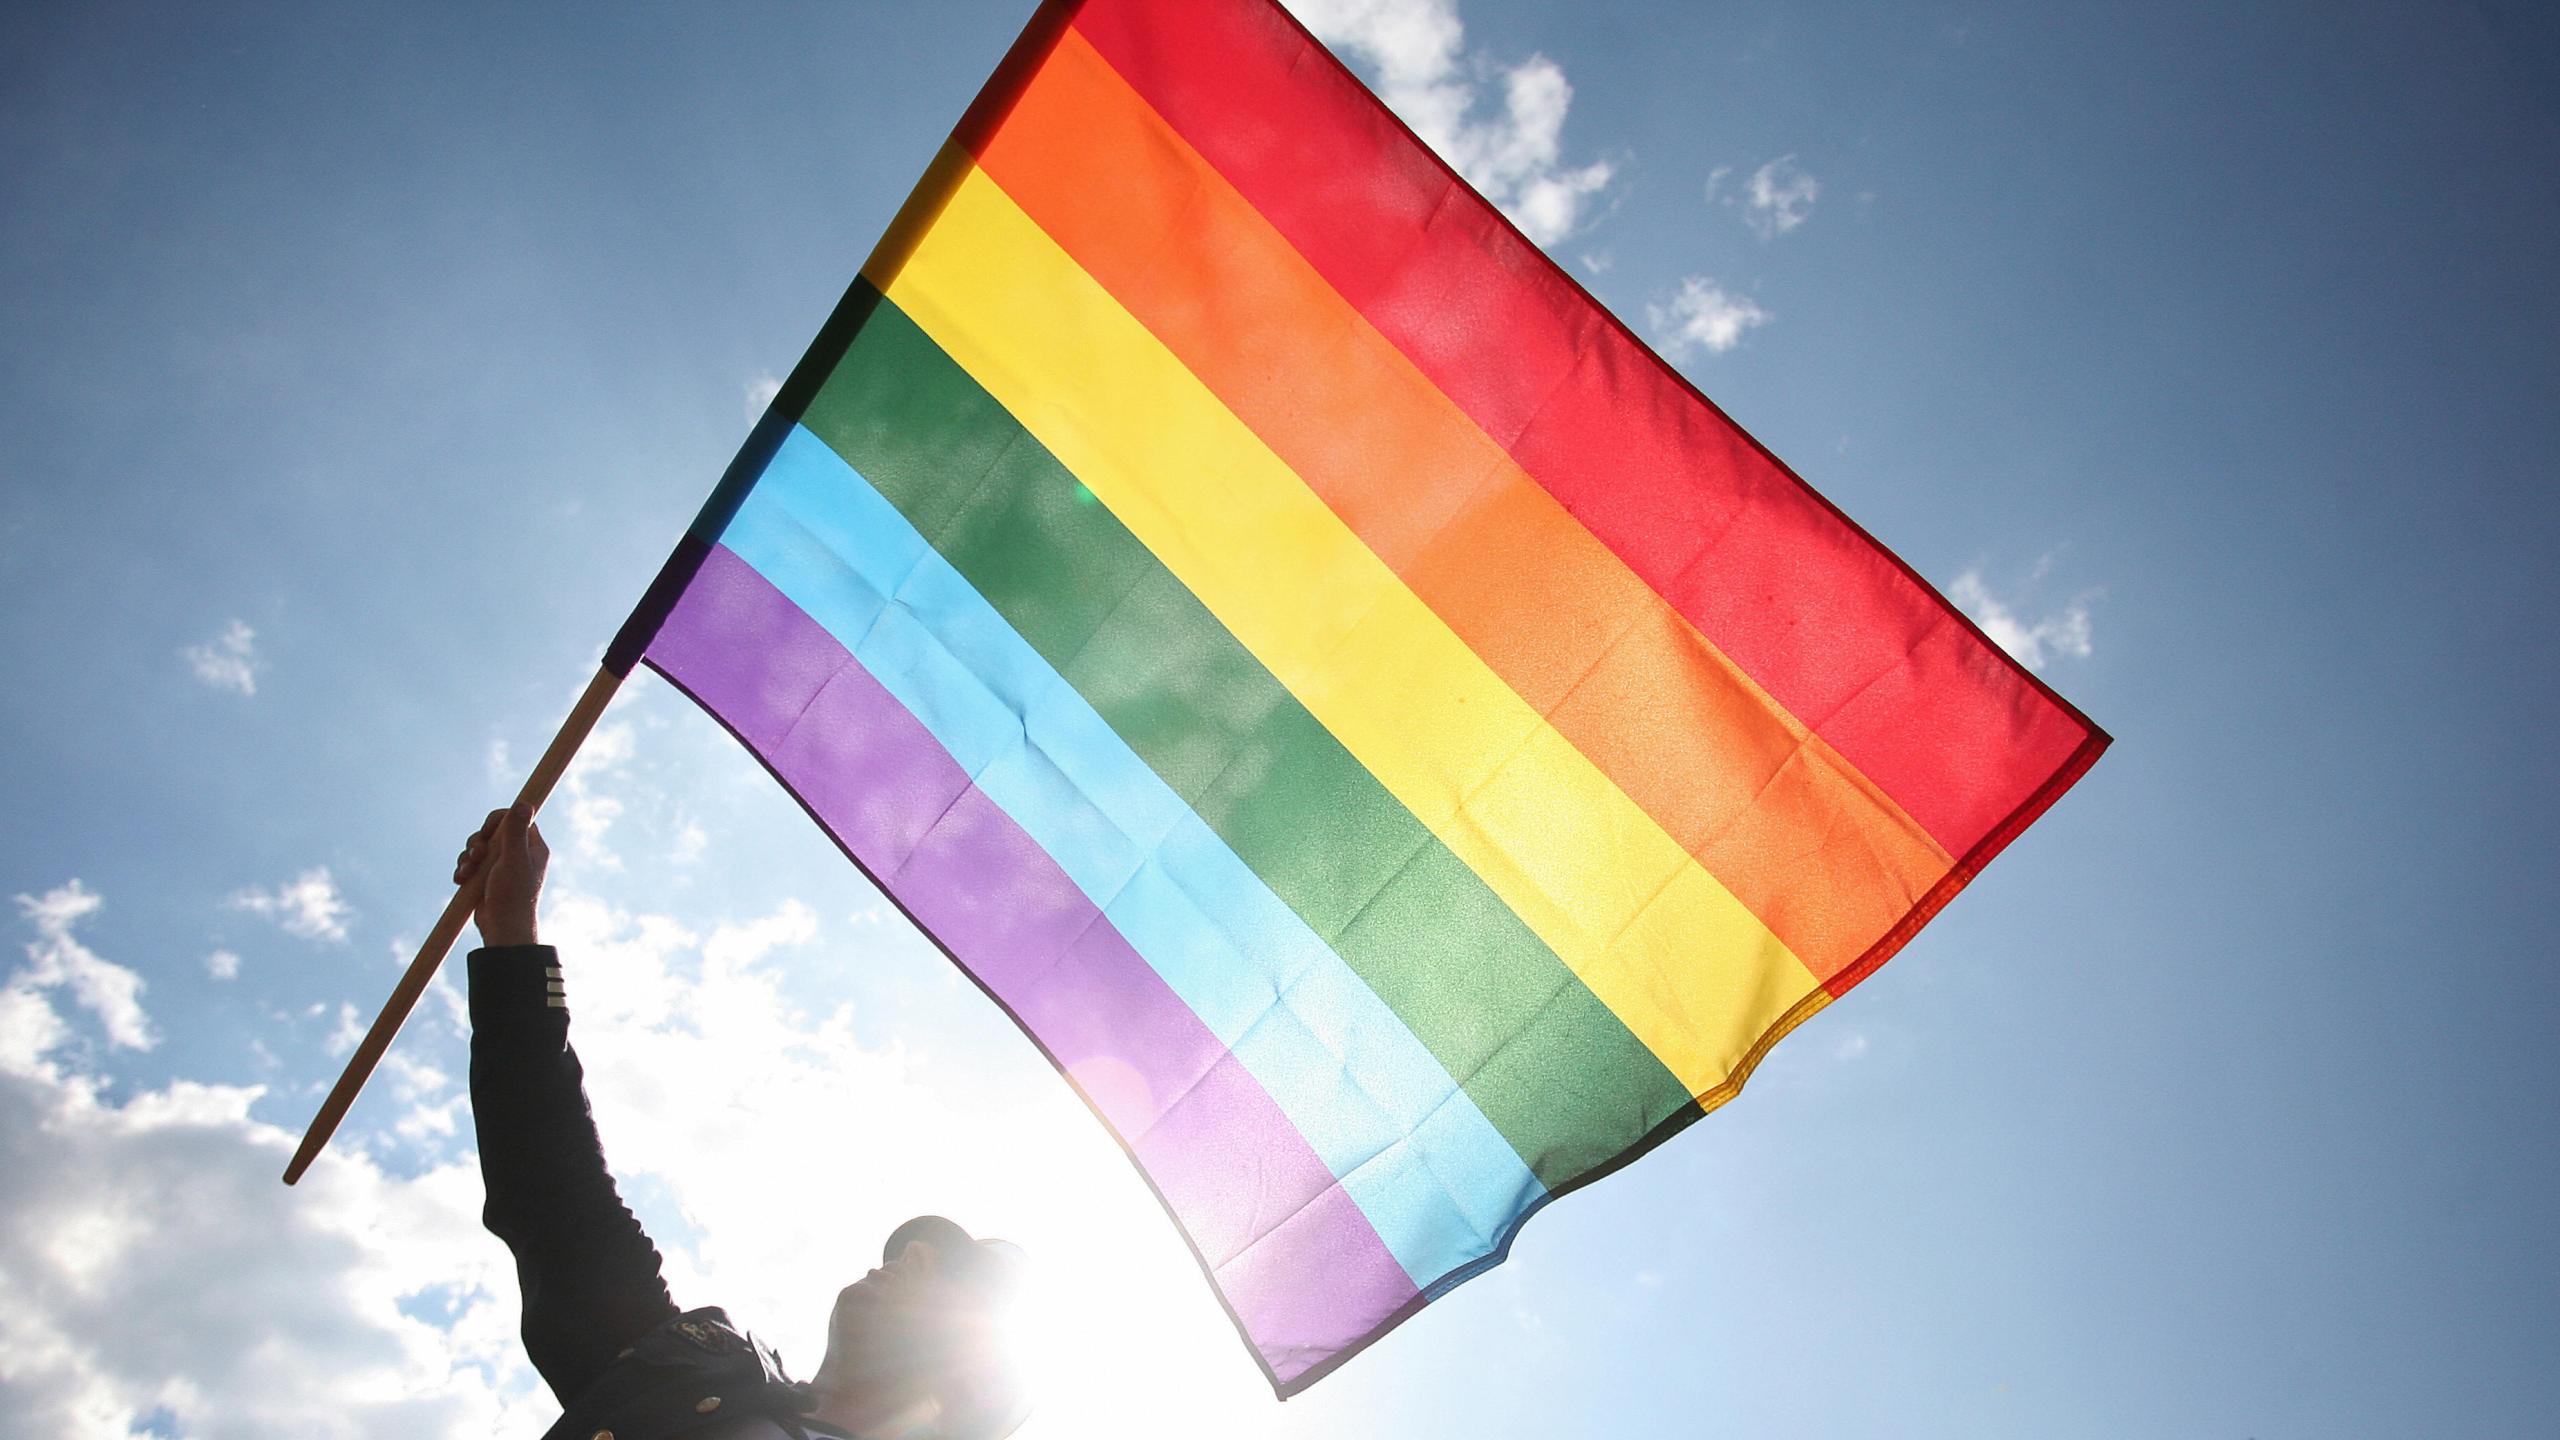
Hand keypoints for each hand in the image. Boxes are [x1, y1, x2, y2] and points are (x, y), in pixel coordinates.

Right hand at [454, 805, 548, 947]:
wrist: (503, 928)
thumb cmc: (514, 895)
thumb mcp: (514, 859)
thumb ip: (516, 831)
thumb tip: (524, 803)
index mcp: (532, 846)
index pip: (515, 819)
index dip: (497, 820)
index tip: (487, 830)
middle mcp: (518, 854)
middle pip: (492, 832)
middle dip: (478, 841)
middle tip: (476, 855)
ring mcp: (501, 866)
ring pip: (478, 848)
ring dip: (467, 856)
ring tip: (467, 871)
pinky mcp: (487, 878)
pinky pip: (470, 864)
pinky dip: (463, 869)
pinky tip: (460, 880)